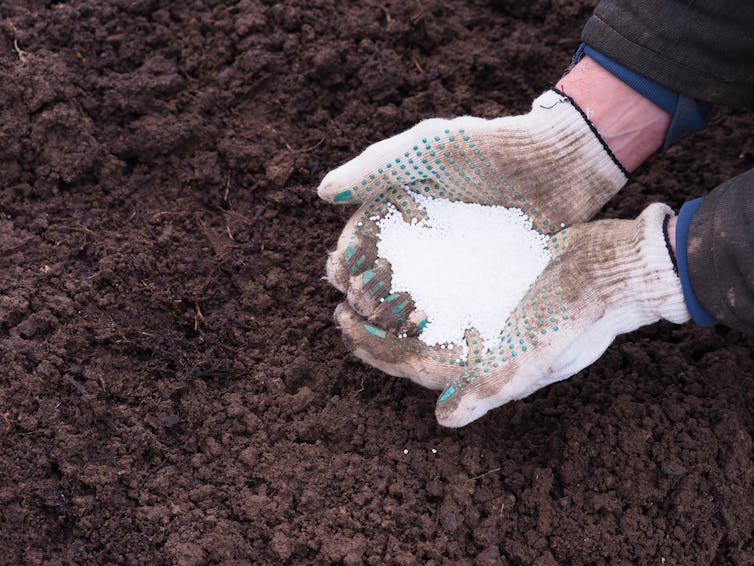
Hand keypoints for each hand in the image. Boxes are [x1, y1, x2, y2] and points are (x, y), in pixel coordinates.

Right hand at [319, 89, 628, 387]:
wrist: (561, 163)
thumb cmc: (493, 148)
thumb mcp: (431, 147)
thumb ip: (378, 166)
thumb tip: (324, 193)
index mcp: (401, 206)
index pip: (360, 238)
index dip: (346, 258)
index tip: (340, 275)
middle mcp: (421, 237)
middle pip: (379, 273)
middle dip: (363, 292)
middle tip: (357, 309)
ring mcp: (450, 261)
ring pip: (409, 296)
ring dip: (390, 315)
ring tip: (381, 330)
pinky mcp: (480, 279)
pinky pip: (447, 306)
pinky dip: (431, 322)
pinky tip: (423, 337)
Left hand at [334, 203, 689, 426]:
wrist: (616, 272)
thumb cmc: (581, 317)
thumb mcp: (539, 354)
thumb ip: (493, 387)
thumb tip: (443, 419)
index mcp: (481, 366)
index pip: (413, 364)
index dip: (374, 350)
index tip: (342, 323)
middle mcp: (476, 343)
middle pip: (411, 339)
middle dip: (372, 324)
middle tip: (339, 299)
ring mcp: (483, 312)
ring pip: (422, 309)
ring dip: (390, 297)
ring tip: (358, 275)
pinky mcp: (491, 282)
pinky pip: (443, 282)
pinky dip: (418, 270)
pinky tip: (399, 249)